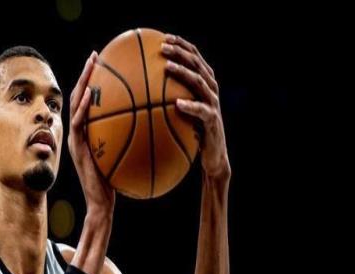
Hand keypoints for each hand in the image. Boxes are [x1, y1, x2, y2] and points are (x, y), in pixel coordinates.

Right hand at [68, 51, 115, 214]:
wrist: (102, 204)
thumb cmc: (115, 184)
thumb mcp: (122, 157)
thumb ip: (127, 140)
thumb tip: (149, 125)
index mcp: (87, 134)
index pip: (88, 102)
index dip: (93, 81)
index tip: (104, 63)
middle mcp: (79, 134)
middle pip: (78, 98)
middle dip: (86, 75)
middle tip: (96, 55)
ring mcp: (76, 141)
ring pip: (74, 107)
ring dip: (82, 84)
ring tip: (91, 66)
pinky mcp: (77, 151)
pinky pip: (79, 126)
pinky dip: (83, 110)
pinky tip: (91, 97)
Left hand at [162, 34, 230, 179]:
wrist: (213, 155)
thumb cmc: (193, 133)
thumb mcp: (181, 113)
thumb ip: (169, 99)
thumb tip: (140, 92)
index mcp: (204, 83)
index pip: (194, 56)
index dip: (181, 44)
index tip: (163, 37)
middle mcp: (211, 89)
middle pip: (197, 63)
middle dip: (180, 52)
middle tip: (162, 47)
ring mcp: (213, 103)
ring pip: (199, 82)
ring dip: (183, 72)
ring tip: (167, 67)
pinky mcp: (213, 120)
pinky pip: (201, 111)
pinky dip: (190, 106)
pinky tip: (177, 104)